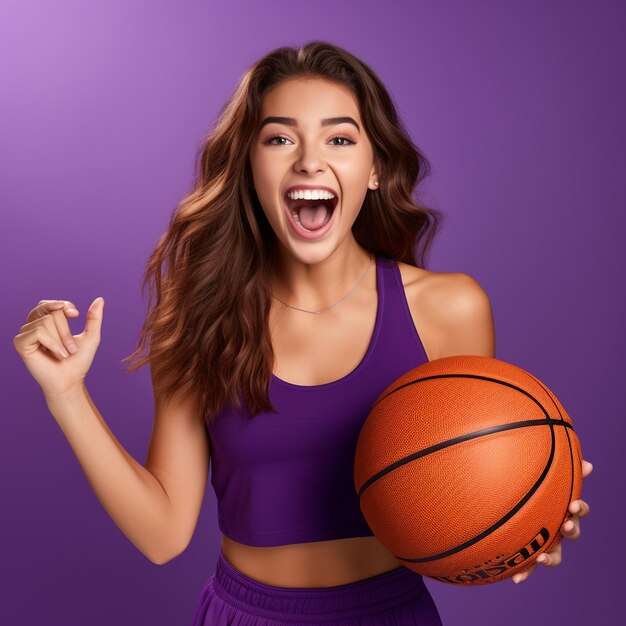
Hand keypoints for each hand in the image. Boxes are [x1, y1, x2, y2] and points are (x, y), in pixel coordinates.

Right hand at [13, 297, 104, 399]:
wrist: (70, 380)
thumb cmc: (78, 360)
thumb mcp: (91, 336)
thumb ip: (94, 318)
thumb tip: (100, 299)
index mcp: (47, 321)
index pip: (53, 304)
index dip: (64, 306)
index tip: (76, 314)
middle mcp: (33, 325)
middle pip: (52, 311)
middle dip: (67, 330)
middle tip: (71, 348)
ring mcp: (25, 333)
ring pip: (46, 321)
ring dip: (61, 340)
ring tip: (63, 353)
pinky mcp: (20, 342)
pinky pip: (38, 331)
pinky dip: (53, 343)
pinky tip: (55, 355)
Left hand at [512, 458, 592, 583]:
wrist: (507, 504)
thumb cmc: (530, 488)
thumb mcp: (546, 478)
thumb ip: (563, 470)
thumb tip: (589, 465)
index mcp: (562, 509)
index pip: (579, 509)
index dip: (579, 509)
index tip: (573, 505)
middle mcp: (557, 527)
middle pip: (572, 533)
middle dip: (571, 530)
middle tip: (565, 525)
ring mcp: (545, 541)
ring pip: (555, 554)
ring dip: (551, 557)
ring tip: (542, 557)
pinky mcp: (528, 551)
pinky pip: (529, 564)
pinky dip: (524, 572)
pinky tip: (515, 578)